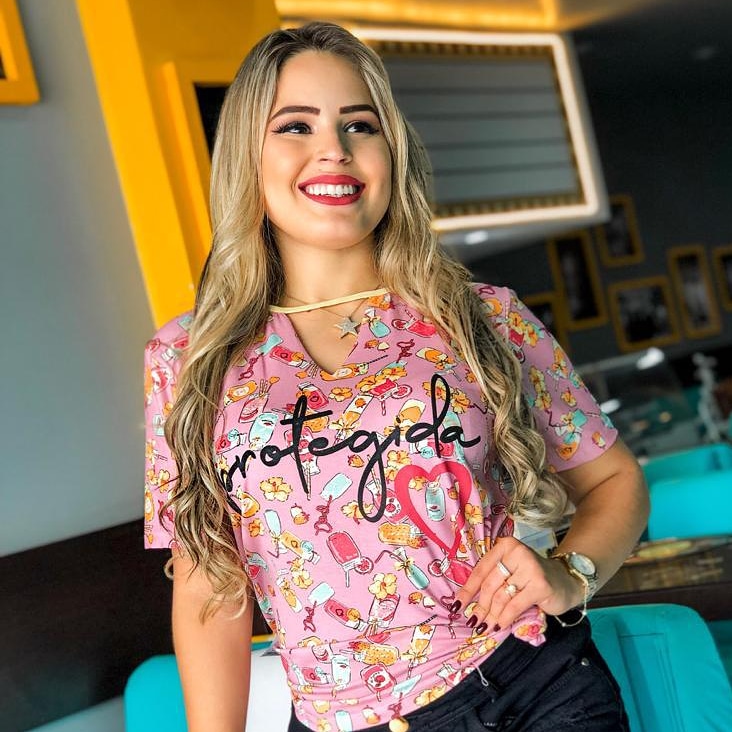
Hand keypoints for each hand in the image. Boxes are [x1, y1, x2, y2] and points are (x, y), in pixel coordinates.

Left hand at [452, 537, 584, 631]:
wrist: (565, 581)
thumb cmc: (531, 577)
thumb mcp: (510, 570)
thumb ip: (492, 578)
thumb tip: (465, 602)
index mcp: (505, 546)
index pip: (481, 569)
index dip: (467, 590)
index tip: (456, 606)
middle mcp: (517, 553)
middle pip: (489, 585)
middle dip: (480, 607)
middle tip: (474, 621)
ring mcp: (530, 568)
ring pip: (501, 597)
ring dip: (491, 616)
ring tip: (486, 627)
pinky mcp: (540, 585)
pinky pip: (514, 606)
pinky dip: (505, 618)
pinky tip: (500, 626)